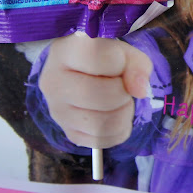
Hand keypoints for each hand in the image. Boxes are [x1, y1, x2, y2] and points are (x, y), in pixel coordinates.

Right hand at [39, 32, 152, 148]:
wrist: (84, 74)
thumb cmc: (104, 59)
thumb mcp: (124, 51)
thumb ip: (137, 65)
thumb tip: (139, 90)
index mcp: (64, 51)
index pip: (98, 58)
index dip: (120, 62)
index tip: (119, 62)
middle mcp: (53, 81)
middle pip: (104, 97)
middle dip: (123, 93)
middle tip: (122, 87)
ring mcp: (57, 110)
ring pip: (103, 125)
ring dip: (123, 114)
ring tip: (119, 102)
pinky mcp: (67, 132)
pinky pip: (102, 140)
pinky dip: (117, 131)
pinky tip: (113, 115)